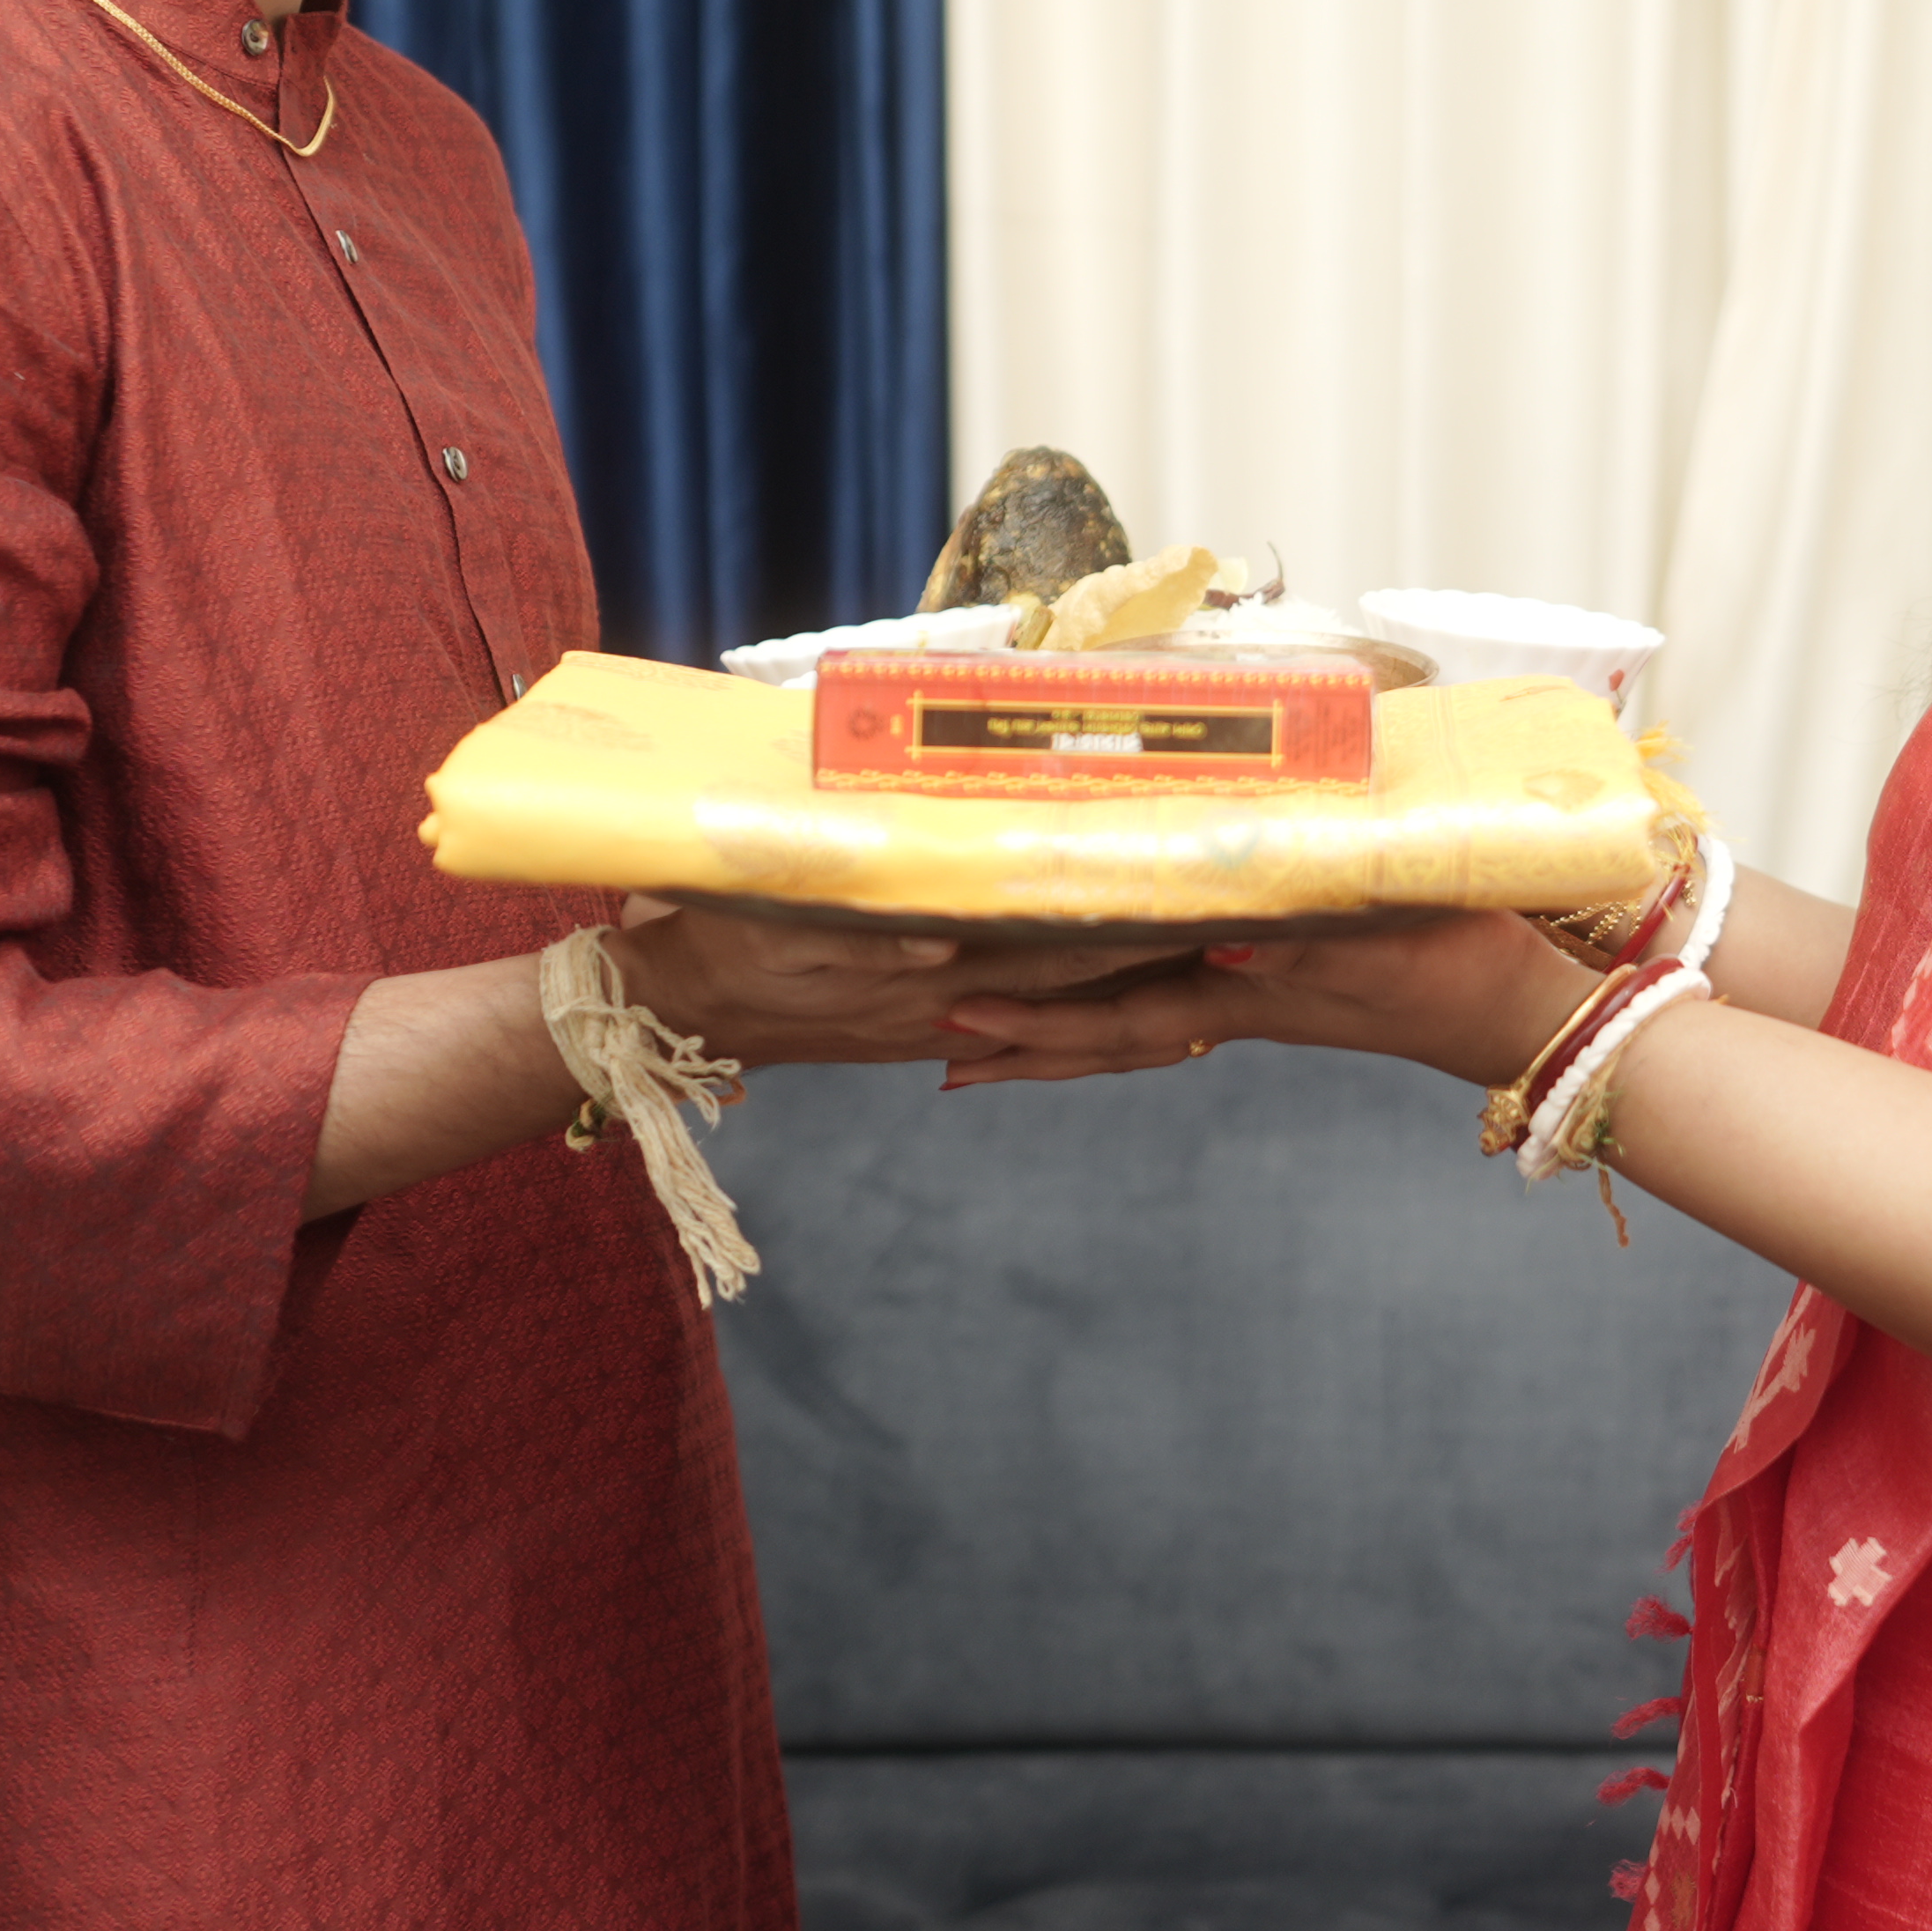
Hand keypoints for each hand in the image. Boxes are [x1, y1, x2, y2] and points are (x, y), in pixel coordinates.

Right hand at [607, 894, 1174, 1067]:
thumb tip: (932, 941)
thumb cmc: (726, 947)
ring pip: (1062, 1011)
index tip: (1192, 900)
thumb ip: (854, 935)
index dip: (1121, 925)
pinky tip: (1140, 1022)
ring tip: (1223, 972)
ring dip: (1139, 996)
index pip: (1047, 947)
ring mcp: (947, 1023)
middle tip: (1248, 930)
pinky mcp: (934, 1028)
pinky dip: (1091, 1027)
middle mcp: (950, 1009)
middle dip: (1160, 959)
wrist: (683, 1011)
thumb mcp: (773, 934)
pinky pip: (1030, 1031)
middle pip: (1078, 981)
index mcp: (925, 975)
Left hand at [935, 907, 1592, 1093]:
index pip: (1117, 1017)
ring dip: (1059, 1026)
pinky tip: (1113, 986)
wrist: (1528, 1007)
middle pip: (1105, 1029)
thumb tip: (1222, 950)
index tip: (955, 1021)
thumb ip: (1304, 948)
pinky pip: (1178, 991)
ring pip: (1134, 1014)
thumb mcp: (1383, 953)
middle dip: (1020, 1036)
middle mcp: (1236, 999)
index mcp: (1244, 996)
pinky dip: (1124, 995)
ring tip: (987, 1036)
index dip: (1035, 1020)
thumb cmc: (1462, 973)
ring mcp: (1259, 992)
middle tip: (933, 1044)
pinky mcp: (1289, 974)